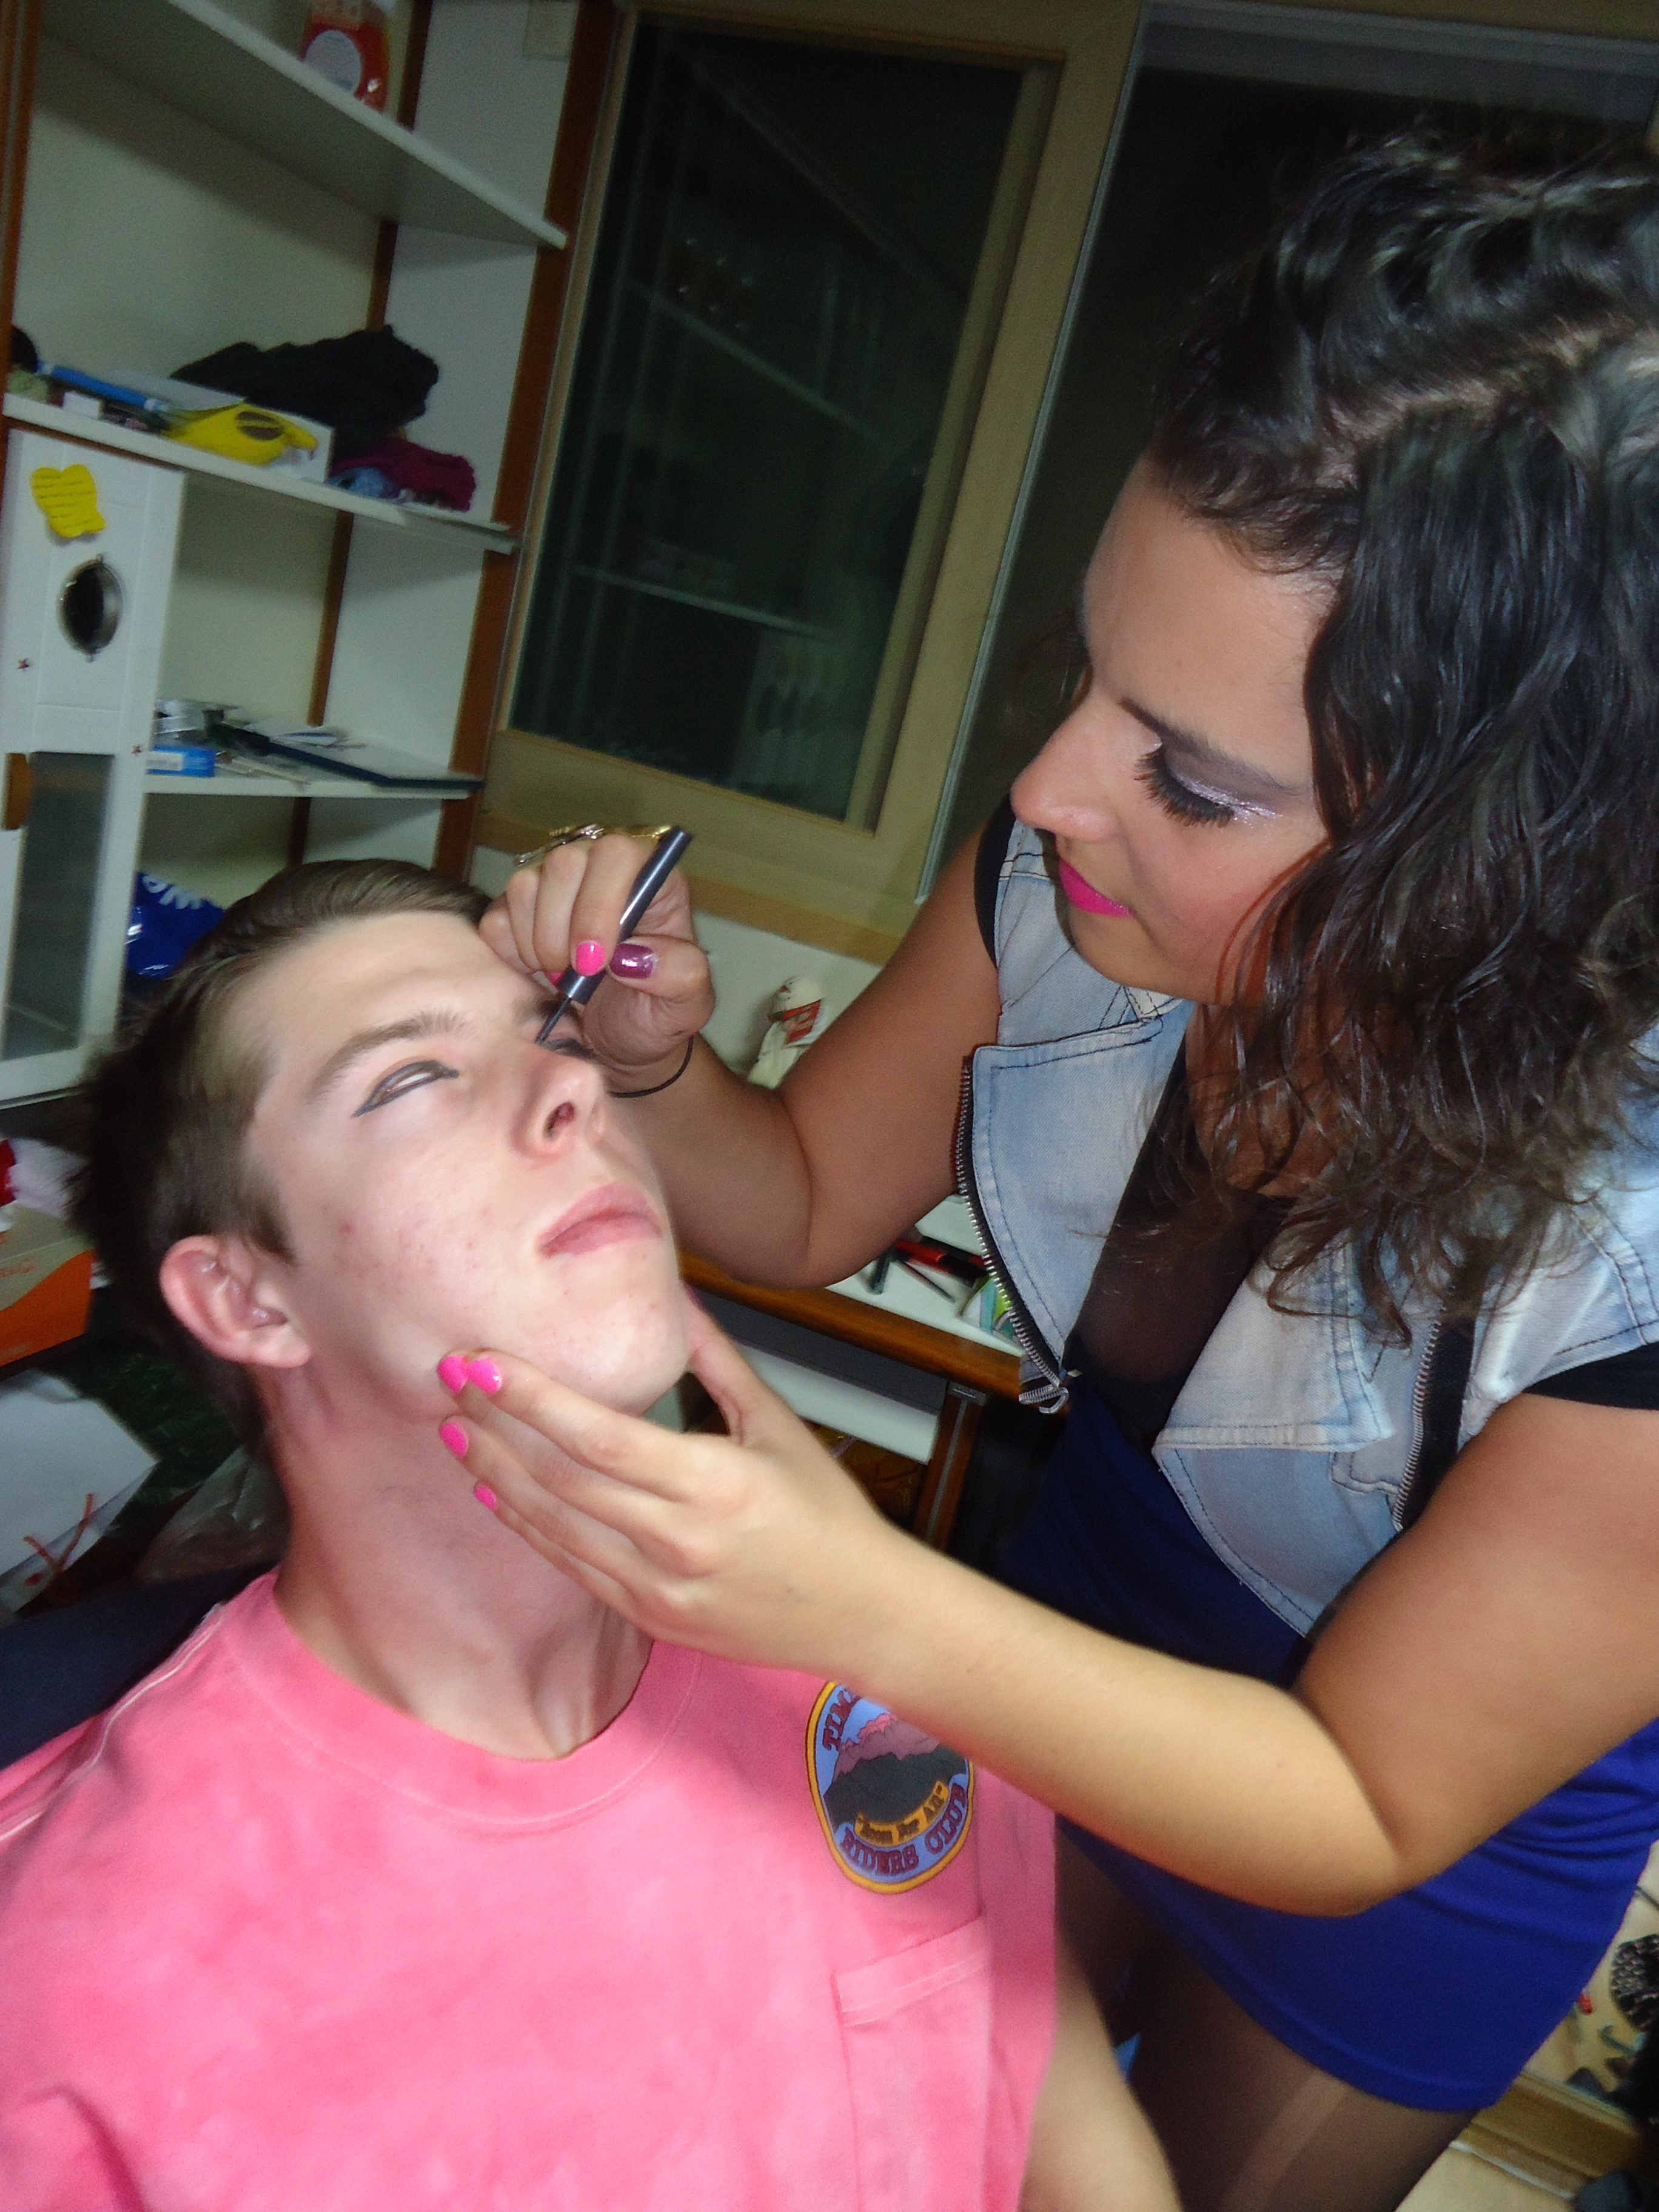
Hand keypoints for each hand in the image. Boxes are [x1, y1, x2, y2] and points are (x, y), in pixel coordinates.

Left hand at [437, 1301, 916, 1675]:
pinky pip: (571, 1567)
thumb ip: (716, 1360)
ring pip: (553, 1526)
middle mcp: (676, 1540)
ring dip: (494, 1476)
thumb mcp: (779, 1424)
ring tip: (452, 1431)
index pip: (597, 1434)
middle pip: (559, 1478)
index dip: (530, 1397)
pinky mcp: (649, 1617)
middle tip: (447, 1380)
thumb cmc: (827, 1513)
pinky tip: (494, 1492)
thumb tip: (674, 1293)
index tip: (481, 1361)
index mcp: (712, 1483)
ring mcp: (657, 1588)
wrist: (860, 1614)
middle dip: (494, 1426)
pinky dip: (526, 1526)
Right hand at [480, 833, 714, 1078]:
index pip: (619, 854)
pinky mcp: (517, 912)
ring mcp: (555, 887)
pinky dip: (510, 953)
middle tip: (576, 977)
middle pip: (564, 863)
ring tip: (562, 978)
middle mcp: (600, 870)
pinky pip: (496, 916)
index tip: (596, 961)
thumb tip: (634, 954)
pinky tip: (537, 975)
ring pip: (525, 886)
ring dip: (537, 943)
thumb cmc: (655, 1013)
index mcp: (651, 879)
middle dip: (562, 929)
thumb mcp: (686, 1004)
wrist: (618, 1041)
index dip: (601, 903)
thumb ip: (679, 973)